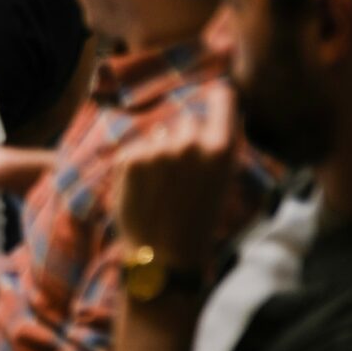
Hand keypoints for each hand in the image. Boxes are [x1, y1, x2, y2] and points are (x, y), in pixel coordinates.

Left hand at [115, 83, 238, 266]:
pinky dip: (138, 165)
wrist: (164, 255)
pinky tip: (144, 190)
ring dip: (160, 152)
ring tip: (163, 188)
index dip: (219, 98)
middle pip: (186, 122)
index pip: (223, 98)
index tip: (218, 95)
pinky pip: (136, 149)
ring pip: (159, 135)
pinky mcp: (128, 157)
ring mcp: (156, 149)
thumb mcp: (223, 181)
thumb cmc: (198, 221)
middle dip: (185, 140)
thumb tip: (210, 114)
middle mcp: (189, 142)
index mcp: (221, 148)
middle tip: (184, 176)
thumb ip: (216, 147)